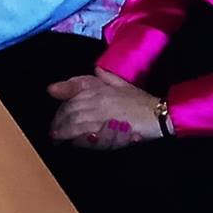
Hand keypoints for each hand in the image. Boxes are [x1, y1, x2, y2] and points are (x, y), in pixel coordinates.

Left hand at [48, 74, 163, 149]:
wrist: (159, 114)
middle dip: (59, 120)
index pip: (74, 89)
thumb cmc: (142, 101)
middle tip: (53, 131)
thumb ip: (108, 77)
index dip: (61, 98)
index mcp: (100, 86)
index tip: (53, 107)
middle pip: (70, 108)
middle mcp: (97, 97)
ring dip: (63, 130)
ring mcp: (101, 112)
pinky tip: (73, 142)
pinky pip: (87, 133)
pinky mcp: (106, 127)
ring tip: (57, 138)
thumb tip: (97, 70)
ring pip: (75, 121)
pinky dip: (78, 138)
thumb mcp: (124, 84)